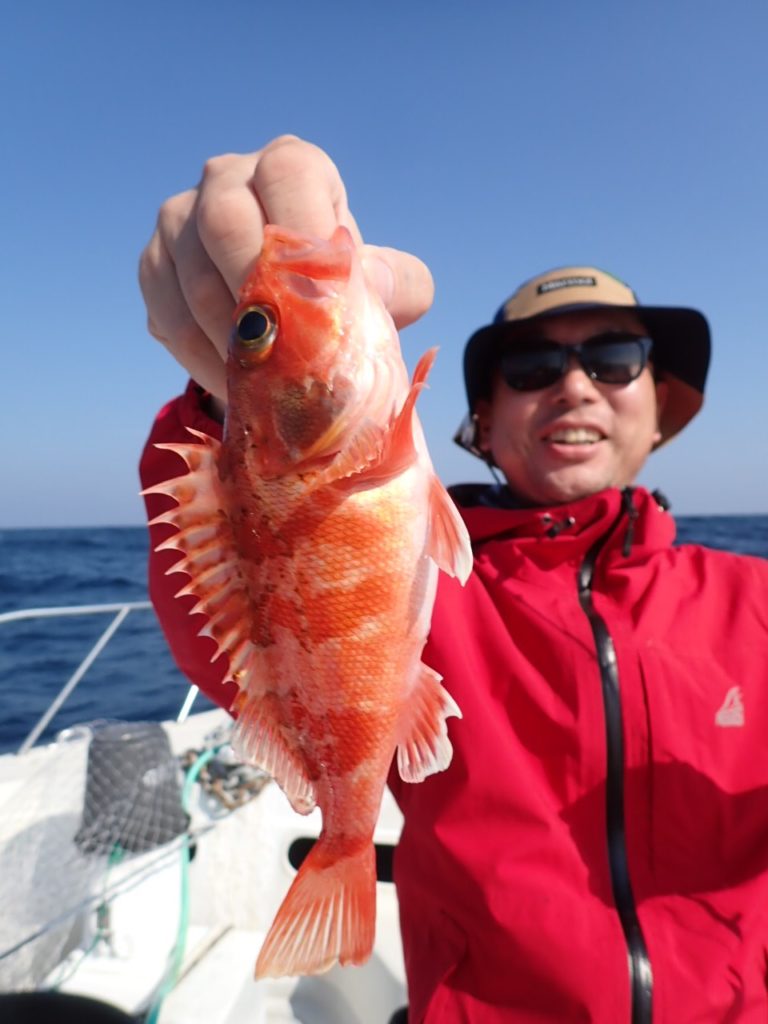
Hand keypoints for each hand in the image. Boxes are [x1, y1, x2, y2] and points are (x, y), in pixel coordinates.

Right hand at [139, 135, 433, 402]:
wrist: (283, 307)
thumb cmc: (338, 287)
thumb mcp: (382, 283)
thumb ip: (397, 283)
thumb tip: (370, 283)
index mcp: (290, 166)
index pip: (288, 175)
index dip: (304, 227)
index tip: (325, 290)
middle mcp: (226, 178)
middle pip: (225, 221)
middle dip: (259, 293)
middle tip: (290, 351)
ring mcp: (179, 220)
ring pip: (193, 279)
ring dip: (233, 342)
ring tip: (268, 385)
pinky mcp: (152, 266)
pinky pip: (169, 317)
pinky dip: (204, 360)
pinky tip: (236, 385)